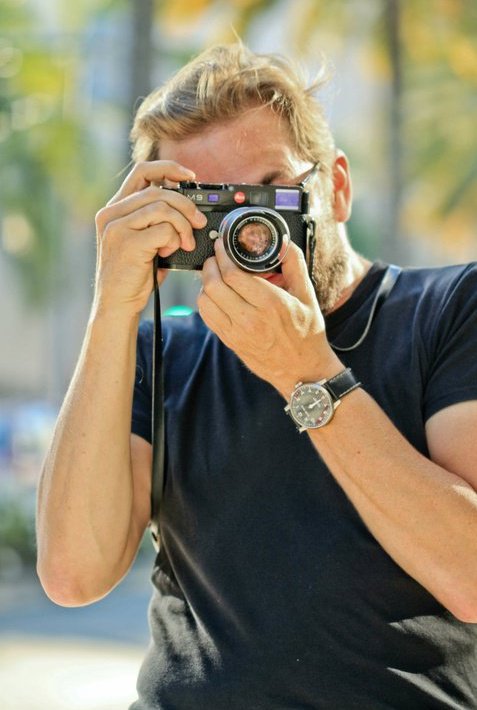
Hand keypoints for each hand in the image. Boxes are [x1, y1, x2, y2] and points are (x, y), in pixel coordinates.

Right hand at [93, 161, 206, 316]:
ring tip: (185, 243)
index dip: (169, 169)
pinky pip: (163, 229)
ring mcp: (116, 227)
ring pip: (162, 207)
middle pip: (158, 189)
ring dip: (183, 225)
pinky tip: (171, 251)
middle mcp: (111, 213)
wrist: (117, 305)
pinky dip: (174, 239)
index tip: (190, 177)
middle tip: (199, 222)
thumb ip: (158, 222)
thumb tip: (191, 209)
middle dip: (186, 204)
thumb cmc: (135, 276)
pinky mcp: (127, 242)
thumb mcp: (145, 242)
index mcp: (115, 209)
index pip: (142, 171)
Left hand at [198, 239, 342, 397]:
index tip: (221, 245)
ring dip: (206, 283)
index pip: (233, 274)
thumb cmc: (307, 333)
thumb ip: (295, 266)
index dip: (222, 255)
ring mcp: (237, 332)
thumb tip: (284, 243)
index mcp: (270, 303)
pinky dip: (206, 301)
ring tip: (214, 275)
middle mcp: (250, 318)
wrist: (302, 371)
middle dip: (210, 265)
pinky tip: (215, 295)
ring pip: (205, 301)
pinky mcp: (230, 342)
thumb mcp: (307, 296)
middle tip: (215, 257)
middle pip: (214, 284)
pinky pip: (207, 317)